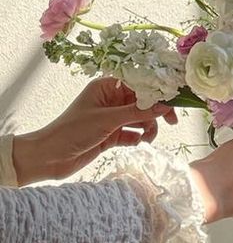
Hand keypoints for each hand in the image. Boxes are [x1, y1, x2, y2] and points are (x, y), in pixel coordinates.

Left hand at [12, 78, 177, 184]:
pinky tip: (139, 144)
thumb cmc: (71, 131)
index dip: (156, 89)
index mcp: (106, 88)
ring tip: (147, 139)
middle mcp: (110, 101)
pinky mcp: (111, 135)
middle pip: (142, 101)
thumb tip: (164, 104)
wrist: (49, 158)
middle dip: (156, 111)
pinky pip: (133, 133)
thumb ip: (137, 112)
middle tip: (171, 121)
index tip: (173, 97)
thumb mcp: (107, 120)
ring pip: (140, 119)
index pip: (138, 83)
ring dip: (148, 128)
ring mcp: (111, 119)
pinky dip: (138, 138)